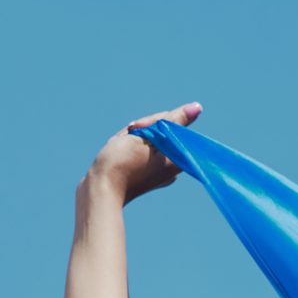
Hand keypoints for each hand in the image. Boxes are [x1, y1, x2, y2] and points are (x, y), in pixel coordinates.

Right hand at [84, 102, 201, 201]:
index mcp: (178, 160)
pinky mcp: (145, 175)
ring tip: (120, 146)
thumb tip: (197, 107)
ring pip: (150, 140)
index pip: (173, 125)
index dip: (154, 122)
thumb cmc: (122, 163)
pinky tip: (120, 152)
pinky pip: (142, 152)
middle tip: (127, 138)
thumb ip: (173, 121)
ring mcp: (158, 173)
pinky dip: (131, 147)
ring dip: (134, 137)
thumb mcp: (149, 135)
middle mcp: (172, 169)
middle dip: (143, 129)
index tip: (139, 129)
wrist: (100, 190)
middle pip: (162, 133)